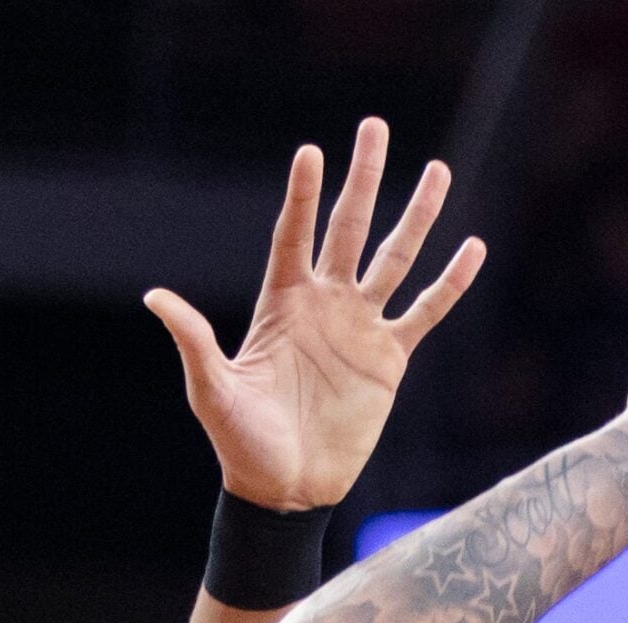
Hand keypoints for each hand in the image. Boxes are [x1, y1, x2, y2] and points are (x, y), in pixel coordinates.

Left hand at [145, 116, 485, 511]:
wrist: (286, 490)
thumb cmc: (241, 443)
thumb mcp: (212, 390)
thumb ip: (194, 341)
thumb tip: (155, 297)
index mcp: (280, 304)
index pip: (293, 236)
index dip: (303, 195)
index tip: (312, 152)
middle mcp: (323, 305)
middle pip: (347, 228)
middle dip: (363, 179)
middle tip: (375, 127)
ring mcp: (359, 328)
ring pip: (394, 259)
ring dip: (416, 216)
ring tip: (437, 171)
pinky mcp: (389, 359)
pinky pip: (425, 312)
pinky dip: (449, 283)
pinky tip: (472, 249)